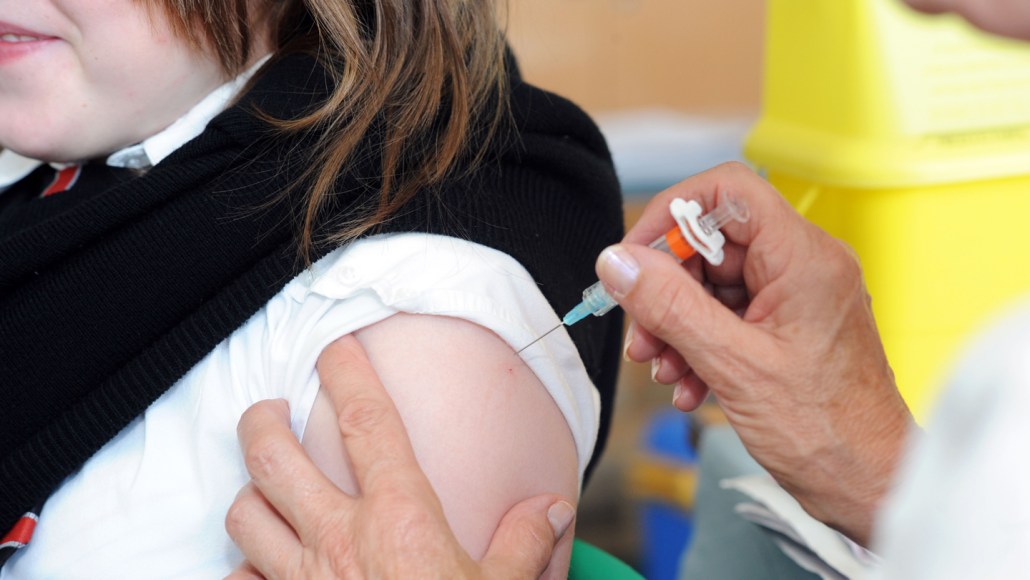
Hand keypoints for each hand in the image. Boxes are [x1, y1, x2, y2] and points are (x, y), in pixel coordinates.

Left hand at [225, 335, 573, 578]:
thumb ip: (525, 543)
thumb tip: (551, 510)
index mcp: (398, 519)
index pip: (366, 421)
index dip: (348, 371)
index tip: (337, 346)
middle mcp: (337, 540)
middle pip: (273, 457)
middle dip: (261, 421)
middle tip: (270, 410)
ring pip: (246, 513)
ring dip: (250, 494)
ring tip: (265, 487)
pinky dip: (243, 569)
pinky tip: (259, 569)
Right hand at [597, 162, 913, 544]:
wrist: (870, 484)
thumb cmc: (827, 431)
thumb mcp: (733, 365)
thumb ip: (670, 307)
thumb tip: (619, 262)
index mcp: (803, 258)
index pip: (728, 192)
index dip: (672, 215)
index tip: (636, 256)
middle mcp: (804, 266)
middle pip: (713, 242)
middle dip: (666, 287)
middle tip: (640, 331)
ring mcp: (797, 297)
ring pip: (714, 283)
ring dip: (676, 323)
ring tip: (659, 366)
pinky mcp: (789, 326)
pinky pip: (728, 315)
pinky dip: (699, 343)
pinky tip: (687, 383)